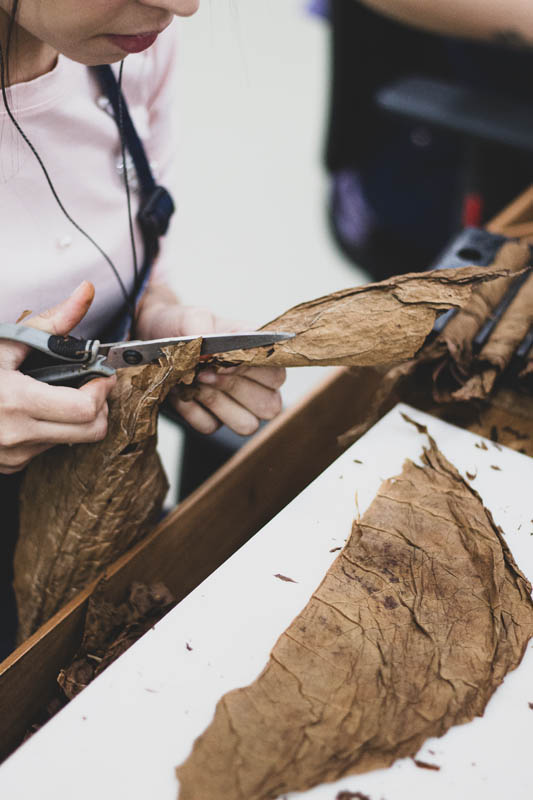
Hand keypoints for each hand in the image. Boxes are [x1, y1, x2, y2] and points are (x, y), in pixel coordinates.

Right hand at [0, 282, 115, 473]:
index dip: (101, 390)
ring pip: (70, 441)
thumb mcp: (4, 341)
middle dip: (100, 407)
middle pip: (90, 432)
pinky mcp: (9, 465)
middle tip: (92, 386)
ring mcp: (12, 455)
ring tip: (57, 393)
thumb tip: (86, 291)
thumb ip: (52, 322)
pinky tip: (34, 410)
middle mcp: (15, 435)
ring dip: (75, 419)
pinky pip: (47, 449)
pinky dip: (51, 430)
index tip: (101, 374)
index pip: (85, 409)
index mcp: (15, 401)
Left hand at [139, 298, 285, 435]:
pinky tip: (180, 391)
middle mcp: (255, 385)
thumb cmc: (183, 326)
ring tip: (194, 380)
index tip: (224, 362)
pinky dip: (191, 410)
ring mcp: (235, 406)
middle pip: (269, 405)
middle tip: (203, 372)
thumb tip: (228, 350)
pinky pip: (210, 426)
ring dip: (216, 403)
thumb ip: (210, 328)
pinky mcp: (211, 420)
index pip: (277, 374)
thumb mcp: (194, 318)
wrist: (154, 338)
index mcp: (260, 356)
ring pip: (246, 424)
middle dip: (233, 388)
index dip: (254, 371)